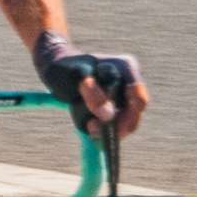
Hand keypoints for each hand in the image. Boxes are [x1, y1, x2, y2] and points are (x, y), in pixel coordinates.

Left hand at [33, 32, 148, 137]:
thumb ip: (91, 92)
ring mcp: (123, 94)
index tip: (109, 122)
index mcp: (125, 67)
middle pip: (135, 112)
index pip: (138, 94)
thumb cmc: (66, 66)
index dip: (130, 113)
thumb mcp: (75, 75)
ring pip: (126, 121)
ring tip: (90, 126)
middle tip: (95, 127)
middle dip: (118, 125)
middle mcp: (128, 81)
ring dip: (110, 129)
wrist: (57, 67)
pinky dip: (104, 129)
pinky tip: (90, 125)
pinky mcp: (114, 106)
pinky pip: (115, 124)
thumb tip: (108, 115)